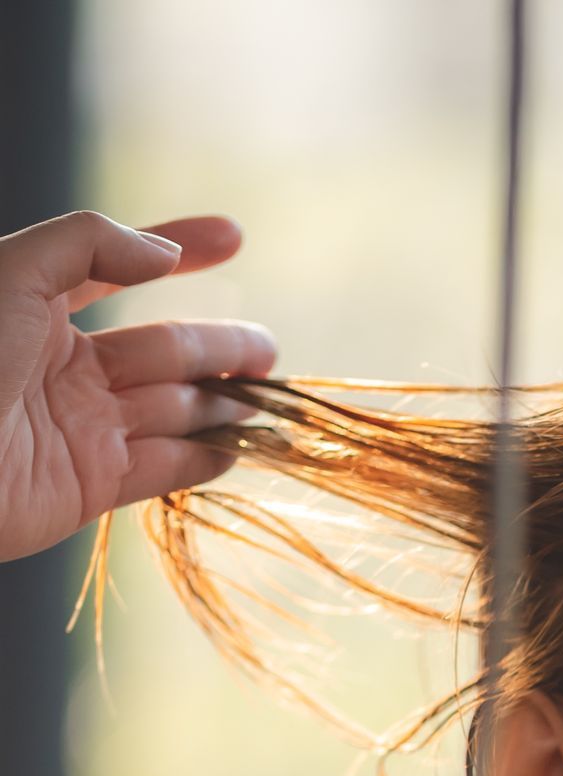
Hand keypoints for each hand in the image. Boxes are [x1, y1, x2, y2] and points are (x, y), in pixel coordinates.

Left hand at [0, 209, 274, 563]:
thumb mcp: (14, 272)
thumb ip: (89, 244)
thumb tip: (160, 255)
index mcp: (38, 307)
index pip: (118, 269)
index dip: (177, 249)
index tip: (232, 236)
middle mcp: (67, 367)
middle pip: (162, 349)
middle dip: (219, 346)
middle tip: (269, 352)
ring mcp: (84, 427)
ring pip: (172, 408)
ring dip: (223, 402)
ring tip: (270, 400)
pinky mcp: (93, 485)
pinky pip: (163, 467)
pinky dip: (205, 457)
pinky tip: (241, 446)